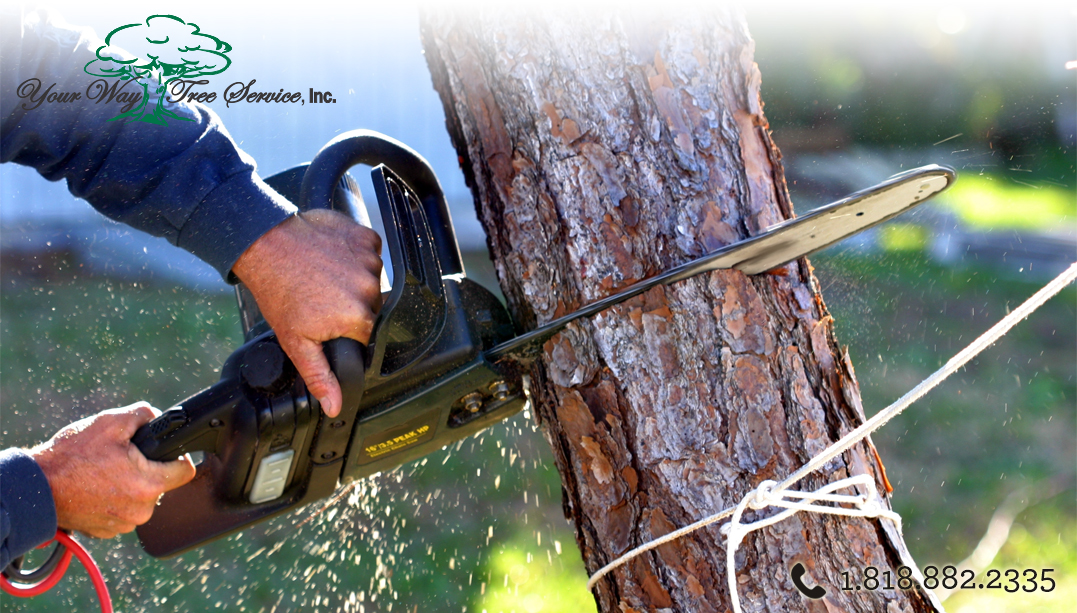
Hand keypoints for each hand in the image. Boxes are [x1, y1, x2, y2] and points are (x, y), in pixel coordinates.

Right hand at [29, 403, 196, 538]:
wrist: (36, 488)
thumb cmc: (71, 456)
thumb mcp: (111, 422)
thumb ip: (144, 414)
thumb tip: (159, 417)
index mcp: (148, 485)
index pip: (185, 471)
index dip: (178, 456)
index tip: (165, 451)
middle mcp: (141, 510)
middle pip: (161, 483)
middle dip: (147, 468)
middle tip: (122, 458)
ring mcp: (123, 524)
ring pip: (141, 498)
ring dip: (130, 485)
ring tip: (105, 473)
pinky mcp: (107, 531)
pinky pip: (123, 511)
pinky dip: (114, 499)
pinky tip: (97, 488)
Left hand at [232, 209, 382, 417]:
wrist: (265, 245)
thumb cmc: (278, 291)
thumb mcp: (296, 342)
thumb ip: (320, 376)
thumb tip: (336, 406)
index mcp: (358, 318)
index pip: (367, 333)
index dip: (348, 330)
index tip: (329, 321)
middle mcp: (371, 288)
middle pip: (372, 306)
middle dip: (351, 305)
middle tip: (322, 299)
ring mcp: (370, 260)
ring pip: (372, 278)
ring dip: (354, 279)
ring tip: (323, 276)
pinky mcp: (365, 237)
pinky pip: (371, 252)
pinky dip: (356, 255)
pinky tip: (332, 258)